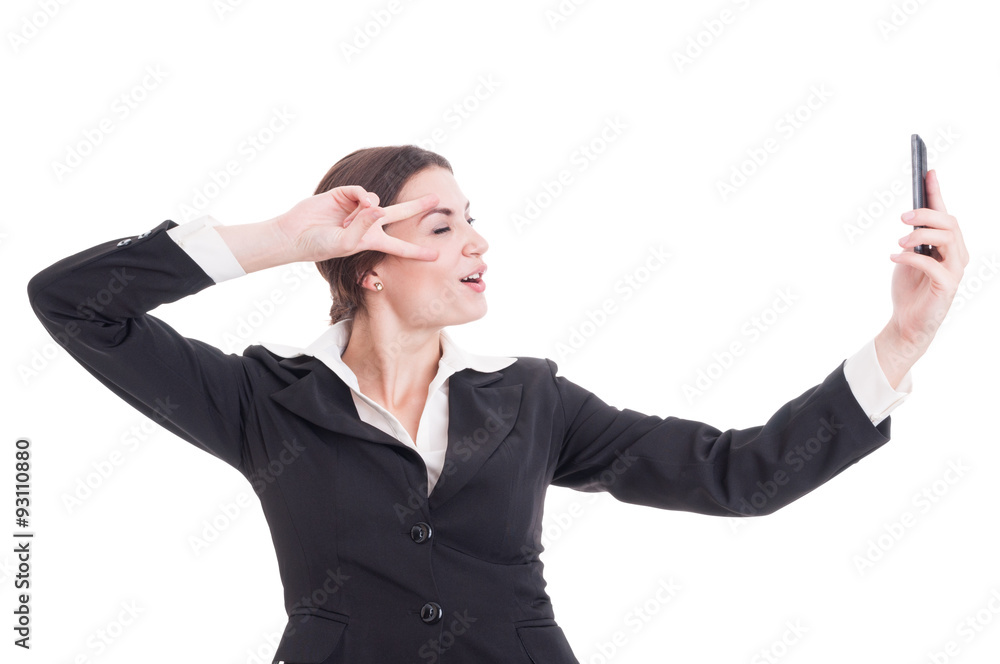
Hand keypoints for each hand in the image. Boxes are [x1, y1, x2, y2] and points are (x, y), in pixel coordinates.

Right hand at [275, 185, 440, 261]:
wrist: (296, 233)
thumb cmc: (320, 245)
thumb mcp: (346, 243)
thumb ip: (364, 226)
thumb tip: (378, 205)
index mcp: (372, 241)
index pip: (399, 247)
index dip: (417, 251)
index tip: (436, 256)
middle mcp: (368, 223)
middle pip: (399, 213)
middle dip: (417, 206)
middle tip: (437, 198)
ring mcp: (357, 208)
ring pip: (376, 201)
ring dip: (364, 212)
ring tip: (346, 222)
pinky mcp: (345, 195)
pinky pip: (362, 192)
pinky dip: (360, 198)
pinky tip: (353, 207)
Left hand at [878, 169, 968, 379]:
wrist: (906, 322)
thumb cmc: (909, 289)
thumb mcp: (908, 256)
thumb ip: (913, 237)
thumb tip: (910, 215)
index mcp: (947, 244)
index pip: (945, 213)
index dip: (937, 191)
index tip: (927, 171)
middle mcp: (957, 253)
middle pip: (949, 222)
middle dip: (926, 213)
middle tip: (903, 217)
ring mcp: (955, 269)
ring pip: (948, 238)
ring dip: (920, 234)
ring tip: (899, 241)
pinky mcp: (948, 285)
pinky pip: (933, 263)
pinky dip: (911, 257)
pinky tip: (894, 257)